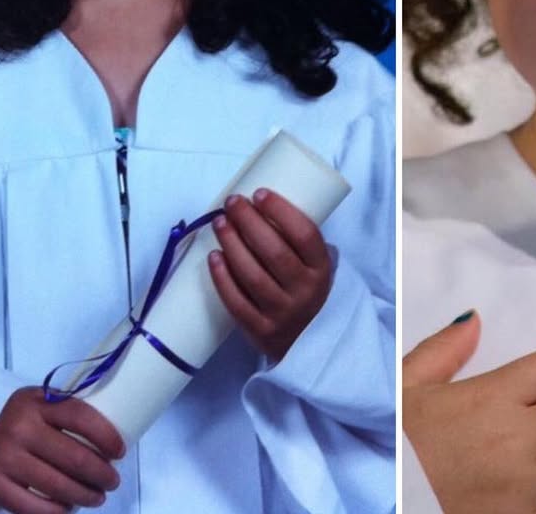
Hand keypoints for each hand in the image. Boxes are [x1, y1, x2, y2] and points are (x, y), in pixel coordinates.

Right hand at [0, 387, 123, 512]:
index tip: (120, 451)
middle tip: (113, 482)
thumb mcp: (40, 401)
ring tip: (97, 498)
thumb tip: (113, 428)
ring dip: (84, 496)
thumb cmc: (19, 416)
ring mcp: (4, 457)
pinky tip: (68, 509)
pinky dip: (55, 512)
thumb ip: (65, 410)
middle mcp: (20, 428)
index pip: (82, 417)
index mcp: (38, 401)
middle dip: (101, 474)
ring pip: (56, 485)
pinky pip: (30, 506)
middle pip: (74, 457)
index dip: (106, 436)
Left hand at [208, 188, 331, 360]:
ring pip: (252, 275)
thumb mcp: (314, 266)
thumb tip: (259, 203)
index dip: (281, 211)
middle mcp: (305, 291)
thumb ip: (296, 241)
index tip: (260, 193)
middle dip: (249, 222)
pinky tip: (213, 256)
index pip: (304, 235)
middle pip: (274, 252)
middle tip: (232, 202)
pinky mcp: (261, 331)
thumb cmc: (305, 289)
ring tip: (220, 223)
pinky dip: (222, 278)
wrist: (309, 342)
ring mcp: (283, 313)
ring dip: (232, 244)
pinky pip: (237, 302)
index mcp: (322, 269)